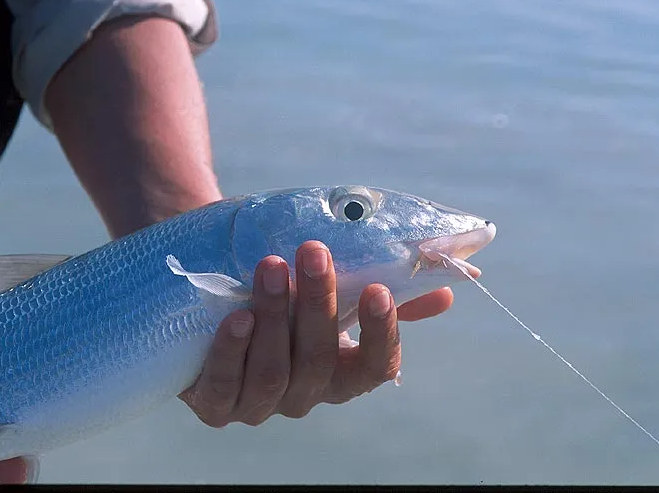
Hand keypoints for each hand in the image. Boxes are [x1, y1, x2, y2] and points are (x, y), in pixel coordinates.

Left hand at [179, 240, 453, 425]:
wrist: (206, 285)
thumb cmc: (282, 282)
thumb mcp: (329, 280)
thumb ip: (383, 284)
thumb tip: (451, 286)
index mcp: (342, 370)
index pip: (377, 367)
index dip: (381, 334)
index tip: (377, 290)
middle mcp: (307, 393)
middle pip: (322, 362)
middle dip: (319, 306)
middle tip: (313, 254)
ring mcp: (260, 404)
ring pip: (276, 373)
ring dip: (276, 318)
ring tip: (271, 268)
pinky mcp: (216, 404)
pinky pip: (226, 388)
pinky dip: (233, 353)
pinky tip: (236, 318)